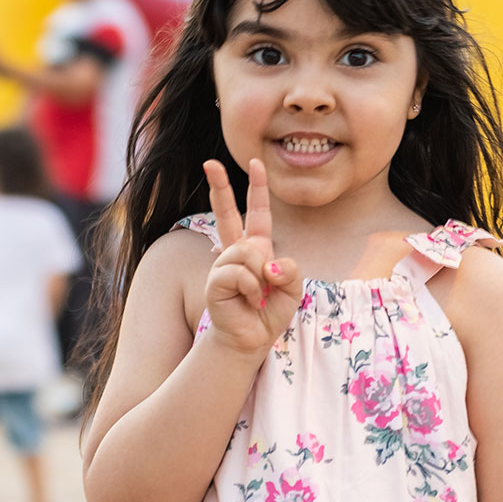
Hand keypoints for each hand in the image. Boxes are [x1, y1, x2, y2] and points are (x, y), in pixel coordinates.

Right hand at [203, 158, 302, 357]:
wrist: (250, 339)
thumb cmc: (269, 313)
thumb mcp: (293, 289)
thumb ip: (290, 270)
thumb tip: (267, 264)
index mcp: (256, 247)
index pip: (257, 212)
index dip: (257, 187)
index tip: (255, 162)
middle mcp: (236, 251)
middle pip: (225, 212)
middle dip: (218, 186)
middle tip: (209, 162)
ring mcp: (222, 264)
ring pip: (247, 251)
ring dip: (260, 276)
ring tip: (258, 296)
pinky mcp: (215, 280)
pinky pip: (239, 272)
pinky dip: (252, 289)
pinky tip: (249, 301)